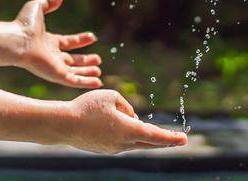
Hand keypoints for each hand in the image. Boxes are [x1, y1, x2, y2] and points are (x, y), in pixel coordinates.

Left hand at [13, 0, 102, 87]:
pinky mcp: (56, 75)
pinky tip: (97, 82)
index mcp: (48, 42)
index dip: (80, 40)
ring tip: (99, 71)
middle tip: (98, 59)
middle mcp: (52, 56)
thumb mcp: (38, 7)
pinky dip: (86, 83)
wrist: (18, 40)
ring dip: (86, 72)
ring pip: (73, 72)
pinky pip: (74, 81)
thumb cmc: (25, 25)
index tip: (93, 37)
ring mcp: (54, 67)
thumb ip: (49, 2)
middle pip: (71, 60)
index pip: (67, 42)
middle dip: (85, 60)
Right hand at [61, 89, 187, 153]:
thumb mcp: (110, 96)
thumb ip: (127, 106)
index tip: (184, 138)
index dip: (171, 137)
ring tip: (140, 126)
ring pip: (135, 142)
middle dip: (165, 140)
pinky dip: (127, 135)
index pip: (156, 135)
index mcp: (128, 130)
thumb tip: (132, 118)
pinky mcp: (105, 149)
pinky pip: (122, 142)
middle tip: (179, 139)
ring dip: (142, 134)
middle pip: (150, 142)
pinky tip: (120, 127)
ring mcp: (114, 149)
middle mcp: (124, 143)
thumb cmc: (86, 107)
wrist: (63, 125)